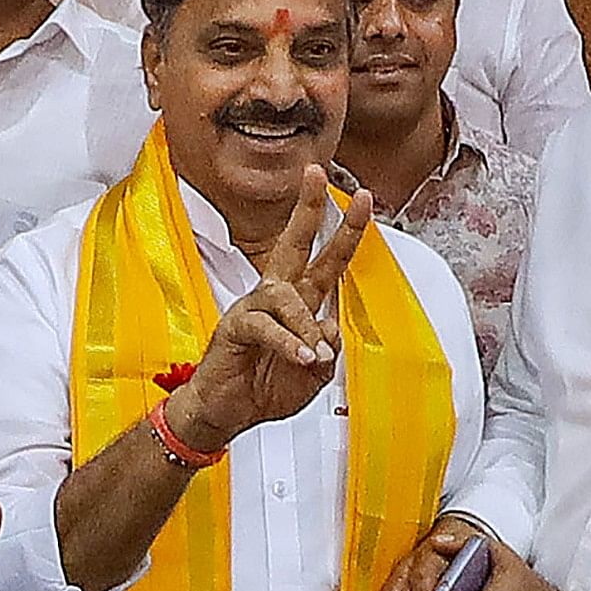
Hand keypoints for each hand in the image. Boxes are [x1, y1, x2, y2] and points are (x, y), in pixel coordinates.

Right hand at [162, 171, 370, 454]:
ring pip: (286, 295)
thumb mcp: (315, 375)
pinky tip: (301, 357)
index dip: (346, 231)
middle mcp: (277, 297)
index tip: (363, 200)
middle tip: (318, 178)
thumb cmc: (265, 389)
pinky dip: (288, 344)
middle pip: (295, 243)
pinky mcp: (236, 326)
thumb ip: (329, 348)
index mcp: (300, 303)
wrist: (228, 412)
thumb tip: (329, 326)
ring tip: (315, 354)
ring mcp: (255, 308)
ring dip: (305, 325)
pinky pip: (266, 326)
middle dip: (308, 209)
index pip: (327, 260)